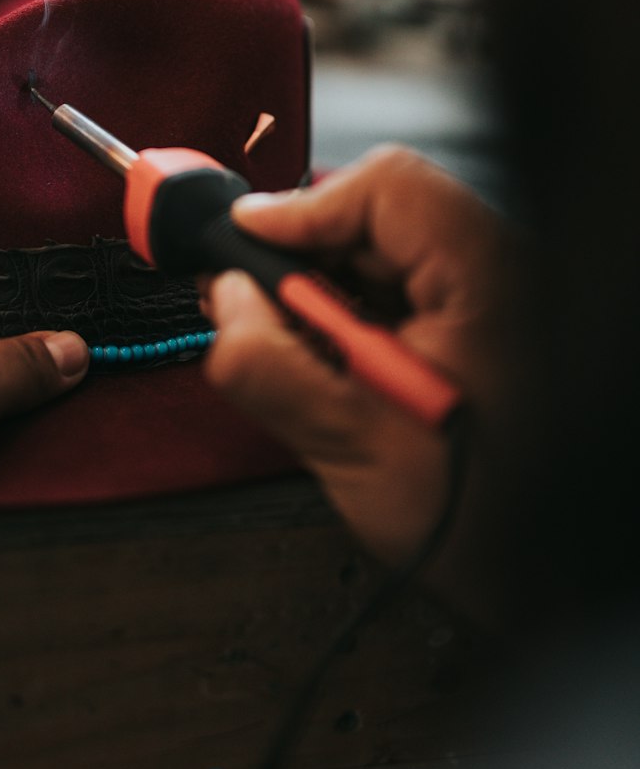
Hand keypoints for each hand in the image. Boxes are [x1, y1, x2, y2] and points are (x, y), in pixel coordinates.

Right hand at [205, 147, 520, 601]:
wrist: (543, 580)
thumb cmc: (480, 524)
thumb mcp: (353, 447)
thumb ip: (273, 368)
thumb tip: (224, 301)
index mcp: (490, 280)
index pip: (387, 188)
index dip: (302, 208)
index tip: (244, 241)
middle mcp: (501, 272)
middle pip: (380, 213)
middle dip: (303, 253)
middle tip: (245, 298)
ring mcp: (495, 297)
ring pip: (384, 250)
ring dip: (323, 286)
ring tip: (286, 341)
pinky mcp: (480, 324)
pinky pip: (399, 287)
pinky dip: (350, 310)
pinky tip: (327, 358)